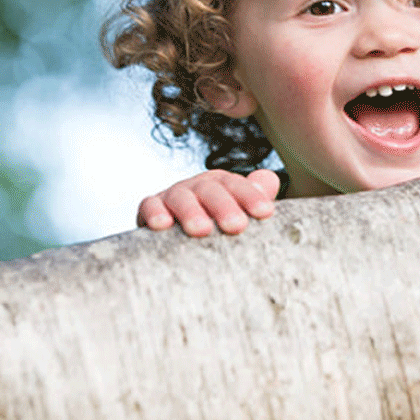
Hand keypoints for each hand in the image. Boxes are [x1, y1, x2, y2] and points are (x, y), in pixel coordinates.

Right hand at [138, 168, 278, 236]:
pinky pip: (149, 205)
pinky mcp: (151, 208)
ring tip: (202, 230)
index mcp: (222, 184)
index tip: (266, 213)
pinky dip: (154, 213)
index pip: (238, 186)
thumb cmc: (219, 228)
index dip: (251, 197)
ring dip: (191, 212)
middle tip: (237, 226)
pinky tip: (162, 225)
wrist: (182, 240)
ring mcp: (174, 195)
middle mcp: (198, 186)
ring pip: (182, 197)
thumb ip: (256, 196)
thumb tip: (270, 179)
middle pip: (212, 190)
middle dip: (224, 207)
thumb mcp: (240, 213)